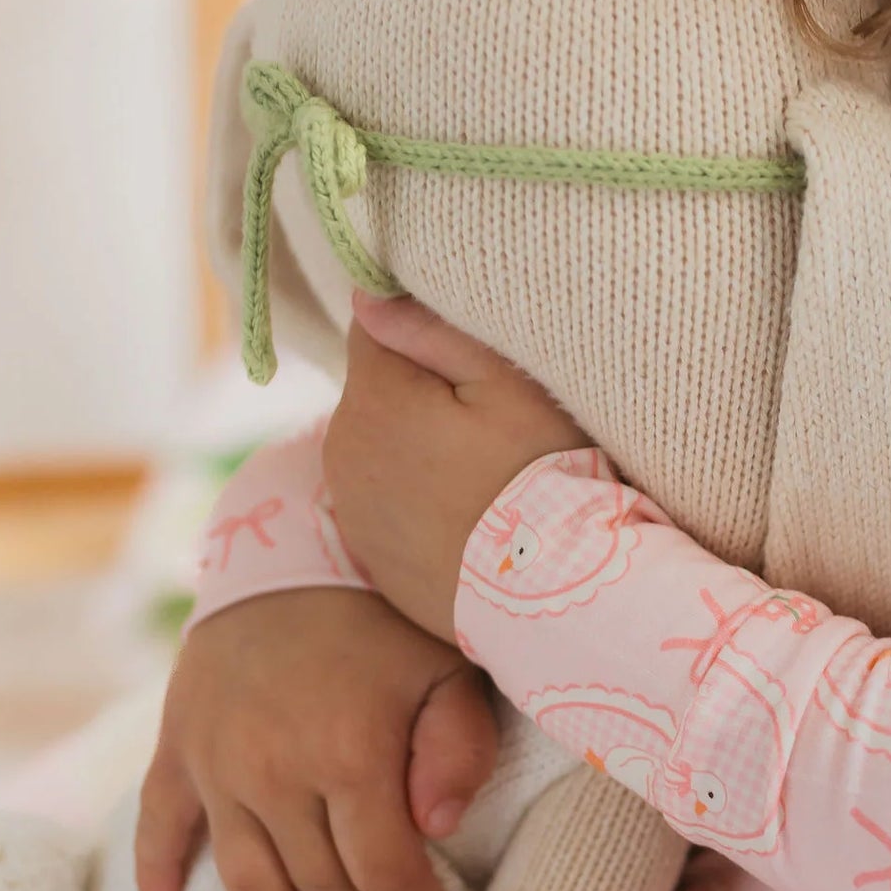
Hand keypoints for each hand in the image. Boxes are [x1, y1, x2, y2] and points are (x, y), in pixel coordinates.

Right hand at [134, 588, 499, 890]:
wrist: (294, 536)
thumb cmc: (388, 608)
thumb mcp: (448, 665)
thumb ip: (457, 749)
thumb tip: (442, 831)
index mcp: (346, 754)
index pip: (380, 866)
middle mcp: (272, 771)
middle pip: (319, 885)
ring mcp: (216, 763)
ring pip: (246, 879)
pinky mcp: (178, 745)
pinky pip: (158, 821)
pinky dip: (159, 871)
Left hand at [325, 296, 588, 639]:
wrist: (547, 597)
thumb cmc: (542, 481)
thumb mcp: (510, 388)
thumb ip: (432, 331)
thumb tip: (367, 293)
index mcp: (373, 397)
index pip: (373, 328)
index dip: (424, 338)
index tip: (472, 366)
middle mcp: (343, 449)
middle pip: (375, 390)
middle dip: (419, 394)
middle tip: (488, 427)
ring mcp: (351, 507)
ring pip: (377, 445)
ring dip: (414, 446)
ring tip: (478, 477)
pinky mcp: (367, 553)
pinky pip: (382, 500)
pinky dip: (413, 499)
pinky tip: (463, 516)